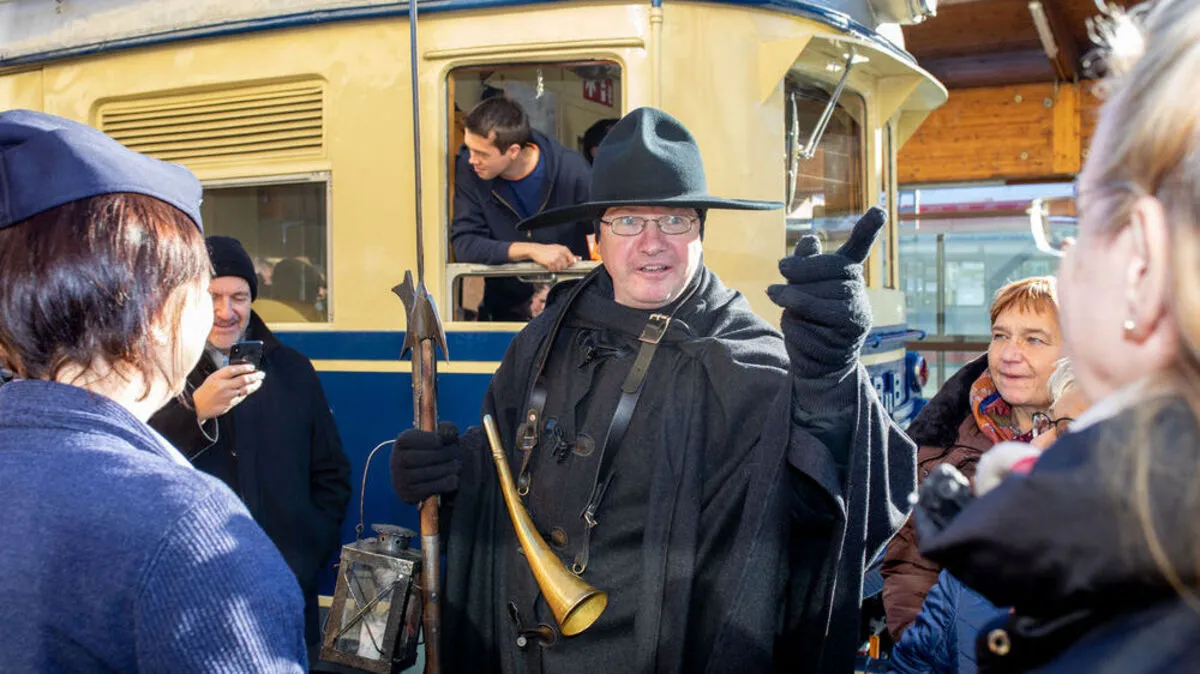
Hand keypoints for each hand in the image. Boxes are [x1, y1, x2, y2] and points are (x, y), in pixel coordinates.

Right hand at [192, 363, 263, 420]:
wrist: (198, 406)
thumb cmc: (206, 390)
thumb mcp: (212, 378)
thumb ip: (225, 373)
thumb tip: (241, 369)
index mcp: (217, 377)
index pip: (233, 369)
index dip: (245, 367)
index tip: (252, 366)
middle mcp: (223, 386)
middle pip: (243, 379)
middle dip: (255, 376)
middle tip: (261, 374)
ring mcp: (227, 396)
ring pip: (245, 389)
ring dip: (255, 385)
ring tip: (259, 381)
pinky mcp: (230, 403)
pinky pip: (242, 396)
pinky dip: (248, 392)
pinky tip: (251, 389)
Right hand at [390, 422, 462, 503]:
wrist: (421, 476)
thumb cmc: (433, 451)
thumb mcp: (439, 436)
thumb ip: (447, 430)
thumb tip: (450, 434)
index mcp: (402, 441)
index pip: (416, 439)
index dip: (435, 439)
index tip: (448, 440)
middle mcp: (397, 460)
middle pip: (423, 457)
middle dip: (445, 455)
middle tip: (457, 454)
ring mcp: (401, 479)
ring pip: (427, 473)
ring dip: (447, 469)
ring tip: (458, 465)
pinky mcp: (408, 495)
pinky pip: (429, 489)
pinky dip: (445, 484)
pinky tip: (454, 479)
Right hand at [526, 243, 579, 271]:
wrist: (535, 250)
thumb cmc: (546, 249)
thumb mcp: (558, 249)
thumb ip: (568, 254)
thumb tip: (578, 258)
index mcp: (564, 249)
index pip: (572, 259)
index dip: (569, 263)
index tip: (566, 264)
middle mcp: (561, 253)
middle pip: (566, 265)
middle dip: (561, 266)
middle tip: (556, 263)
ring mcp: (556, 258)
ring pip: (560, 268)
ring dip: (556, 268)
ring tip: (551, 263)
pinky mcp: (550, 262)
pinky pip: (553, 269)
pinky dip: (551, 269)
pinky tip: (548, 264)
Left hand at [766, 208, 884, 377]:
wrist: (822, 362)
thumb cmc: (811, 316)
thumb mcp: (803, 286)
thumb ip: (805, 263)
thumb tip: (810, 240)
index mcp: (848, 273)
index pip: (858, 248)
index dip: (868, 229)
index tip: (878, 210)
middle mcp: (858, 292)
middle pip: (826, 272)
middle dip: (797, 274)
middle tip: (777, 276)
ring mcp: (856, 315)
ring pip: (812, 300)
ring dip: (789, 301)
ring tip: (777, 298)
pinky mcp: (846, 337)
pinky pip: (807, 325)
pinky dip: (793, 326)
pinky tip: (798, 330)